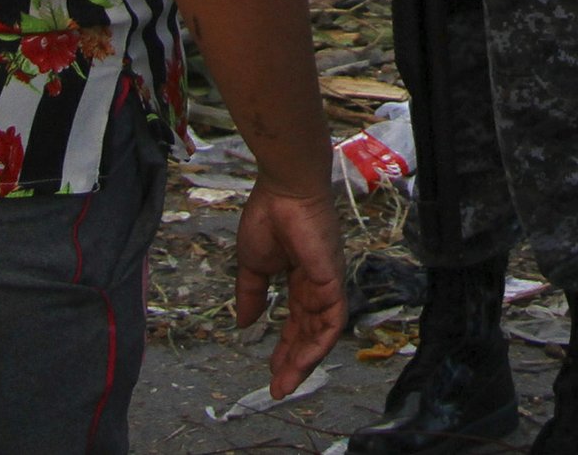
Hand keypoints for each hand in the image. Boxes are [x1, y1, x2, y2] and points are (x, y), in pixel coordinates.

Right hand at [233, 180, 347, 396]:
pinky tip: (301, 362)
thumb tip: (244, 324)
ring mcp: (328, 282)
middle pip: (310, 332)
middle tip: (278, 387)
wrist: (284, 190)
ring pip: (323, 332)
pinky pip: (332, 320)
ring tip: (286, 383)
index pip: (297, 321)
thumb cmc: (269, 217)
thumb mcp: (253, 265)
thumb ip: (251, 295)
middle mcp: (319, 284)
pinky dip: (319, 344)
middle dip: (294, 361)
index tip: (271, 370)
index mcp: (301, 278)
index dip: (285, 347)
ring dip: (306, 360)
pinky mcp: (333, 280)